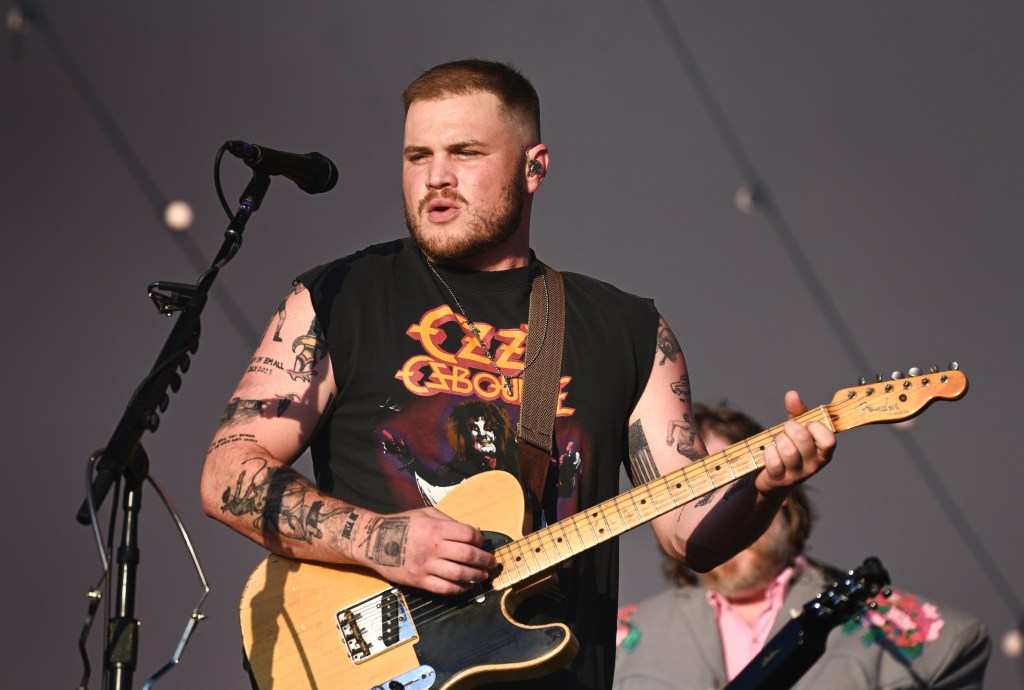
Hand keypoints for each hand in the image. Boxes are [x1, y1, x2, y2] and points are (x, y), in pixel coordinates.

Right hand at [356, 506, 497, 594]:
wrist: (374, 541)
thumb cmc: (401, 524)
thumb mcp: (425, 513)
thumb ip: (449, 521)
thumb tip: (474, 531)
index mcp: (436, 528)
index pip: (468, 534)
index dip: (480, 538)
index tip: (482, 542)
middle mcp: (433, 547)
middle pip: (468, 555)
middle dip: (485, 560)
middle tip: (492, 563)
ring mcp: (426, 566)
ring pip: (460, 574)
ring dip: (476, 576)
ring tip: (483, 576)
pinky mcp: (419, 581)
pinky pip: (445, 589)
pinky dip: (459, 589)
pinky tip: (465, 586)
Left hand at [753, 390, 835, 494]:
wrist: (772, 479)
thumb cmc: (789, 449)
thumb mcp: (796, 430)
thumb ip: (797, 412)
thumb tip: (792, 394)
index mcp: (823, 453)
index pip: (829, 440)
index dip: (815, 427)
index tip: (807, 425)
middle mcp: (813, 466)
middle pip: (802, 439)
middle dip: (789, 428)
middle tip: (786, 431)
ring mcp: (797, 475)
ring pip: (786, 449)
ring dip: (777, 440)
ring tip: (778, 442)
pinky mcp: (779, 480)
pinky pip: (773, 460)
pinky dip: (768, 452)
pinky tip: (769, 453)